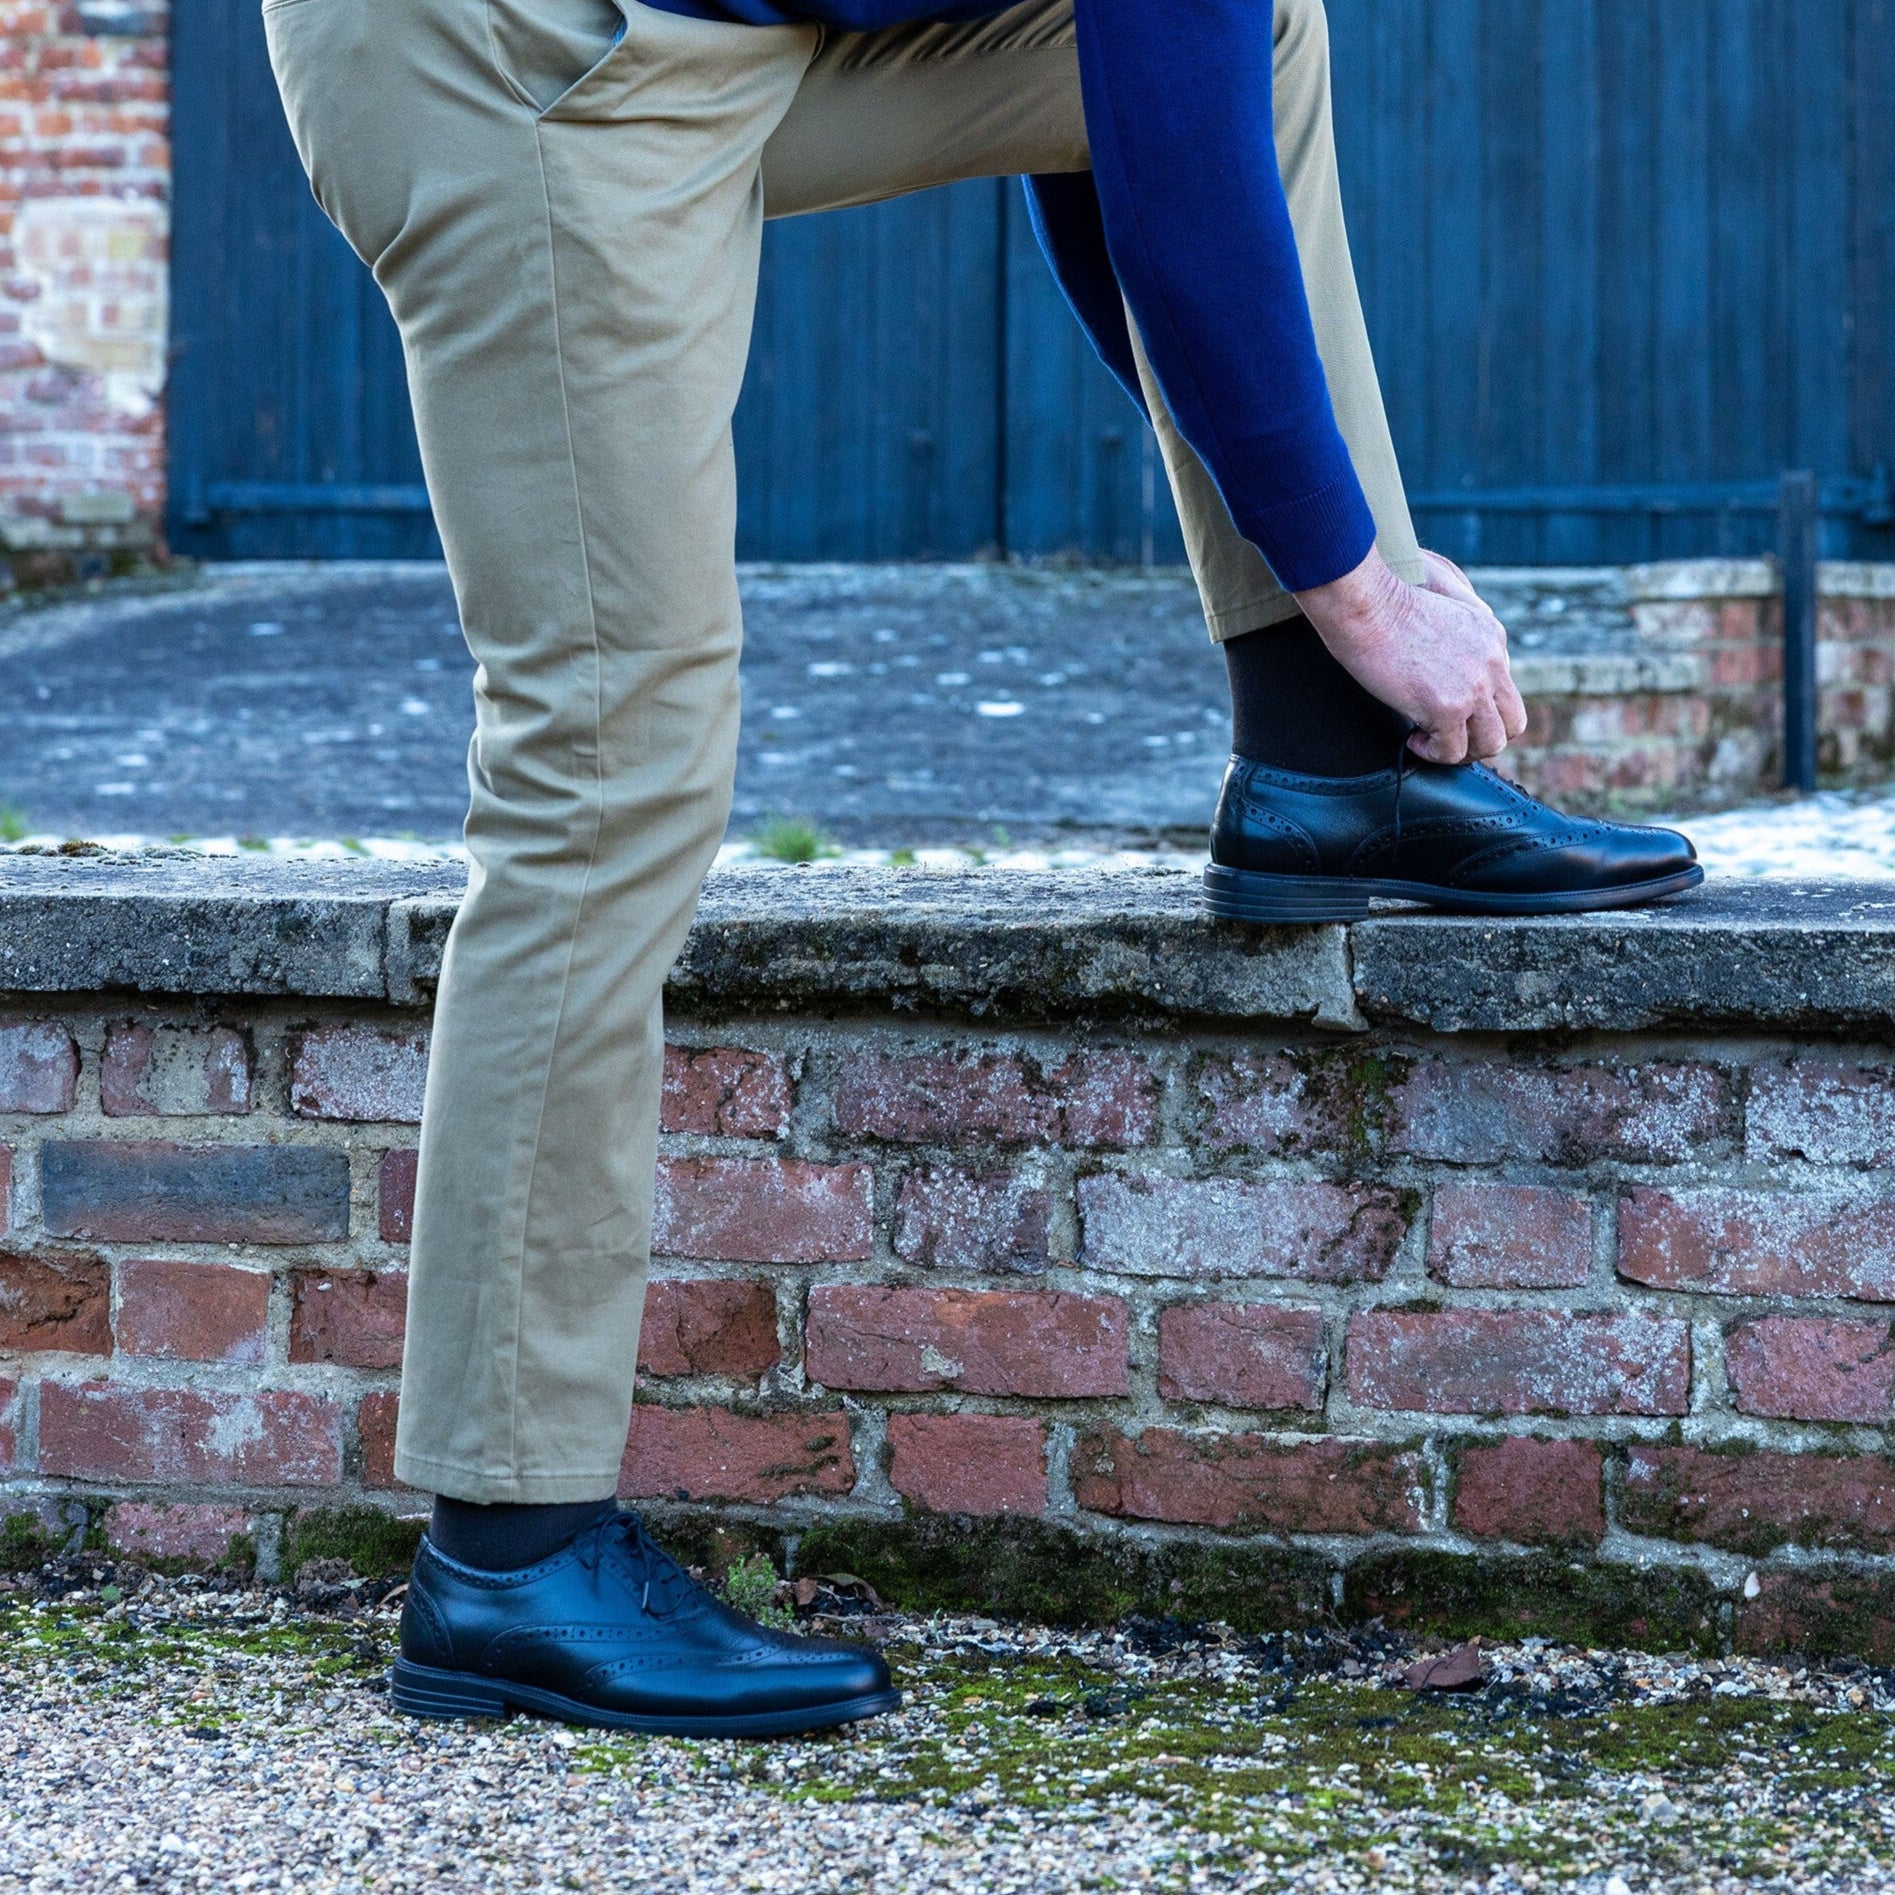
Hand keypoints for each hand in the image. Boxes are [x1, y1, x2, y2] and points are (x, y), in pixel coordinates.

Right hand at [1294, 548, 1528, 764]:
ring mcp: (1473, 688)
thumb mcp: (1443, 595)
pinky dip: (1432, 752)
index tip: (1448, 709)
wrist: (1366, 604)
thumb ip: (1461, 617)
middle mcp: (1493, 663)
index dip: (1479, 708)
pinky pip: (1452, 751)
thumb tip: (1457, 637)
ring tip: (1430, 740)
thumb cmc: (1388, 597)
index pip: (1505, 689)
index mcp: (1493, 637)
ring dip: (1461, 750)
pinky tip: (1412, 738)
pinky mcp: (1447, 708)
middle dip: (1482, 736)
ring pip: (1491, 743)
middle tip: (1450, 736)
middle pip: (1512, 722)